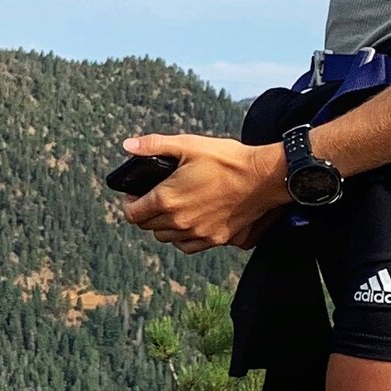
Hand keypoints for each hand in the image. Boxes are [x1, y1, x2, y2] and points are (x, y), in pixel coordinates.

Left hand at [117, 133, 290, 252]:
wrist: (262, 178)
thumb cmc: (226, 160)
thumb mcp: (188, 145)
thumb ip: (154, 145)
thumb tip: (127, 145)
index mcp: (167, 199)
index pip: (132, 214)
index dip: (128, 203)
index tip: (133, 194)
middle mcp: (178, 222)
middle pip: (147, 226)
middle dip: (144, 212)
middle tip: (152, 198)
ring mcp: (197, 233)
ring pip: (165, 237)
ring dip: (162, 225)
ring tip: (170, 208)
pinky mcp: (214, 239)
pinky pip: (186, 246)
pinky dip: (181, 237)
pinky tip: (187, 222)